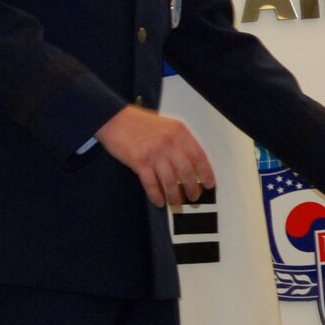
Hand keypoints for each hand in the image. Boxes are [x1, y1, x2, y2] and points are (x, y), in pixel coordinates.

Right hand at [95, 105, 215, 207]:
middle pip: (187, 171)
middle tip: (194, 198)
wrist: (115, 119)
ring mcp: (154, 153)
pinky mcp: (139, 162)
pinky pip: (151, 184)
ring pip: (170, 181)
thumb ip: (180, 141)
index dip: (206, 173)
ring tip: (178, 205)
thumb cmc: (141, 123)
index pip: (199, 156)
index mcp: (180, 132)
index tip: (210, 184)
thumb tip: (192, 164)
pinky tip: (159, 202)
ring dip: (175, 196)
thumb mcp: (167, 126)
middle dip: (192, 188)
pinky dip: (156, 195)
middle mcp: (170, 142)